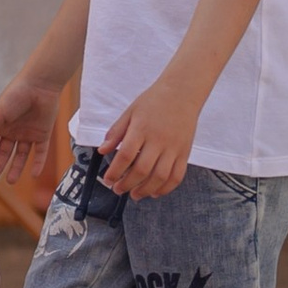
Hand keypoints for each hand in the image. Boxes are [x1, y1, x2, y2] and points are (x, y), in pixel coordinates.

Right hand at [0, 73, 60, 183]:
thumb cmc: (16, 95)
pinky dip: (38, 163)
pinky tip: (34, 175)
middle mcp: (13, 131)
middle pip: (4, 152)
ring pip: (21, 155)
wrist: (40, 84)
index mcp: (1, 125)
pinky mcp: (43, 134)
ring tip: (11, 181)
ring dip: (16, 168)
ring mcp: (28, 134)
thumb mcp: (0, 112)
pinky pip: (40, 152)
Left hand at [101, 76, 200, 197]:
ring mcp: (174, 147)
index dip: (115, 171)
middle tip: (118, 189)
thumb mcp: (130, 112)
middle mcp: (159, 140)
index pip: (126, 155)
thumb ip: (116, 132)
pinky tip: (155, 192)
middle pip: (142, 169)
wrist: (182, 92)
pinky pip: (177, 176)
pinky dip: (166, 188)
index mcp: (142, 128)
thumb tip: (102, 150)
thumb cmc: (154, 101)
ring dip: (145, 190)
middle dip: (127, 184)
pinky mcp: (185, 152)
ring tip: (134, 194)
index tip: (108, 180)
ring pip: (160, 177)